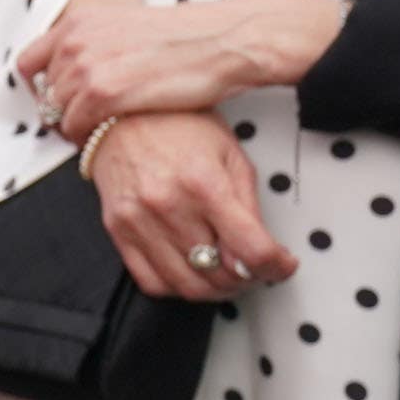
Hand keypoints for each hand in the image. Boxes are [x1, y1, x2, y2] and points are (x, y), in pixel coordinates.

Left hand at [20, 0, 343, 137]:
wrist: (226, 40)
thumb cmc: (188, 39)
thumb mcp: (128, 29)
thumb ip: (98, 44)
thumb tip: (79, 70)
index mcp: (79, 21)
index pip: (31, 62)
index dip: (40, 89)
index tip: (56, 104)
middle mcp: (75, 40)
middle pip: (44, 92)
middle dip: (59, 113)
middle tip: (81, 129)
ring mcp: (87, 65)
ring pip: (56, 112)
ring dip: (72, 129)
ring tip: (96, 137)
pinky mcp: (105, 92)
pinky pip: (75, 125)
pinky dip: (85, 138)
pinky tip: (105, 141)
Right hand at [85, 110, 295, 299]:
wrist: (121, 111)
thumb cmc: (177, 126)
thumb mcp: (231, 156)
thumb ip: (248, 207)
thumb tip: (260, 250)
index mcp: (204, 184)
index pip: (251, 250)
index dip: (277, 267)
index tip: (281, 265)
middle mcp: (168, 205)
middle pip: (220, 275)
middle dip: (247, 279)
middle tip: (254, 268)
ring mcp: (138, 220)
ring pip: (188, 286)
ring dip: (215, 288)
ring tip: (224, 271)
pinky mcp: (117, 229)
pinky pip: (151, 281)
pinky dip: (177, 286)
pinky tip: (189, 269)